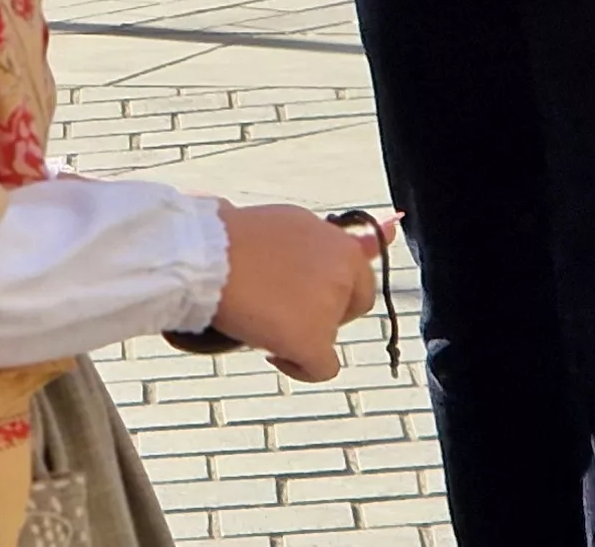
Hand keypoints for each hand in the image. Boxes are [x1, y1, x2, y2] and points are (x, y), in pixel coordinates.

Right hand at [207, 203, 394, 382]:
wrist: (201, 256)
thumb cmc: (234, 239)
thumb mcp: (289, 226)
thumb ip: (332, 239)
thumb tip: (393, 226)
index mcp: (338, 242)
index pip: (358, 271)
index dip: (327, 287)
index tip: (298, 290)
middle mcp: (342, 271)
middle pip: (350, 306)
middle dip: (322, 312)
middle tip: (279, 306)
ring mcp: (330, 307)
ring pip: (328, 337)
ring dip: (301, 333)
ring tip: (260, 317)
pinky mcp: (313, 340)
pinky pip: (322, 369)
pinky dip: (299, 366)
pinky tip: (272, 351)